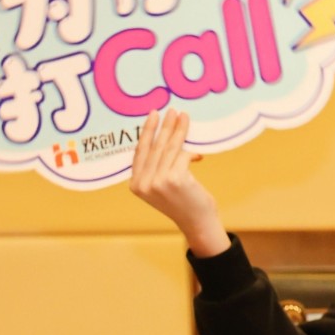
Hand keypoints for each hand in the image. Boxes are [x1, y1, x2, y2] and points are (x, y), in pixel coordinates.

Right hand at [130, 110, 231, 256]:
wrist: (197, 223)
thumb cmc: (183, 203)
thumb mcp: (162, 186)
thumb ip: (157, 168)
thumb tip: (166, 139)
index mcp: (135, 184)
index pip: (140, 152)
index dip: (147, 132)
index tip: (153, 116)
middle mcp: (143, 183)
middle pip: (155, 147)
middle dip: (165, 126)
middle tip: (172, 110)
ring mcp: (158, 181)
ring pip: (170, 149)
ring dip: (179, 131)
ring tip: (184, 118)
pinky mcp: (175, 179)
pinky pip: (183, 156)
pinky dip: (192, 153)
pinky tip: (198, 154)